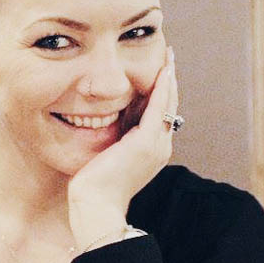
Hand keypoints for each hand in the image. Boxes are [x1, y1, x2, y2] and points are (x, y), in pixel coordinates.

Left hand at [67, 46, 177, 248]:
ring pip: (167, 103)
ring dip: (169, 77)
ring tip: (169, 56)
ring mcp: (156, 145)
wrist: (96, 207)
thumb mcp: (106, 156)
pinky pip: (159, 107)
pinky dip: (163, 87)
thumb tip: (103, 120)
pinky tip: (164, 69)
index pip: (159, 113)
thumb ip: (113, 139)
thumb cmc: (94, 187)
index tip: (160, 69)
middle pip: (168, 105)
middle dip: (169, 79)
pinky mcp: (146, 142)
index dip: (161, 90)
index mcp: (151, 150)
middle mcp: (160, 146)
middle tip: (169, 55)